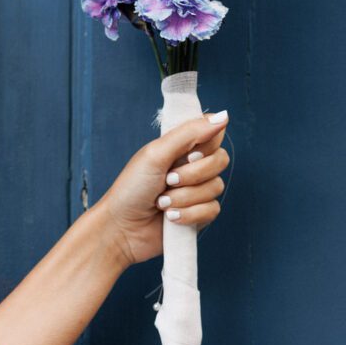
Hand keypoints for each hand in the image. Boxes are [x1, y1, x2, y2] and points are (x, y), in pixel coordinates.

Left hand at [94, 112, 229, 267]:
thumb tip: (223, 116)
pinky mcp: (200, 214)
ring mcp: (197, 190)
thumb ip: (190, 133)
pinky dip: (189, 214)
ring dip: (185, 197)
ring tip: (161, 202)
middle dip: (193, 174)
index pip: (213, 134)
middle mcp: (192, 166)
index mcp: (182, 146)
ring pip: (216, 187)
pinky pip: (212, 209)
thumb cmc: (132, 188)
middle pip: (220, 160)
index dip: (205, 145)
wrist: (122, 228)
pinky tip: (170, 217)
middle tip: (168, 179)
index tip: (188, 154)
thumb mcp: (156, 153)